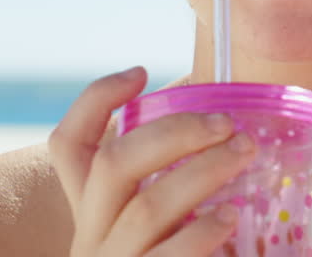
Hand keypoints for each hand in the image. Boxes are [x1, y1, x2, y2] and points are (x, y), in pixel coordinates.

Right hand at [48, 67, 256, 255]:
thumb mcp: (158, 229)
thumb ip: (176, 185)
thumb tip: (229, 123)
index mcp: (91, 213)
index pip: (69, 145)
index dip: (96, 101)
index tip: (141, 71)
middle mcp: (91, 240)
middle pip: (112, 166)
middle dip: (172, 133)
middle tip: (227, 123)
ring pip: (144, 210)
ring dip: (199, 174)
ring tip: (243, 156)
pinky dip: (198, 235)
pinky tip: (230, 220)